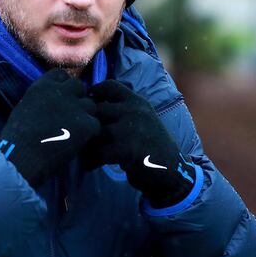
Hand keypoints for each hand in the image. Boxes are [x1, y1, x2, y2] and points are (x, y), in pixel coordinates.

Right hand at [0, 69, 99, 187]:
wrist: (22, 157)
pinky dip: (89, 134)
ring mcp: (76, 107)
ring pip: (90, 105)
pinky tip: (78, 143)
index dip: (63, 86)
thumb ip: (40, 100)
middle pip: (79, 86)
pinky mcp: (87, 124)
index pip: (60, 75)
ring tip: (74, 132)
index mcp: (42, 86)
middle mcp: (61, 91)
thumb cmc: (15, 139)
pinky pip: (95, 124)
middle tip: (71, 117)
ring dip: (85, 116)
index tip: (60, 99)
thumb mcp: (24, 109)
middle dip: (77, 98)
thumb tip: (50, 104)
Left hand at [82, 80, 195, 207]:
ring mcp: (130, 129)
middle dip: (87, 124)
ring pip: (95, 131)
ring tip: (86, 153)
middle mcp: (134, 111)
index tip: (89, 106)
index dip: (94, 93)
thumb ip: (123, 109)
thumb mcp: (143, 118)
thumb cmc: (151, 145)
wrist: (172, 171)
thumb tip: (90, 103)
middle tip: (83, 138)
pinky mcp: (126, 149)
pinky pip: (98, 152)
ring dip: (86, 144)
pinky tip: (91, 165)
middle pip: (96, 109)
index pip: (109, 85)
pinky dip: (91, 160)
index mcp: (137, 101)